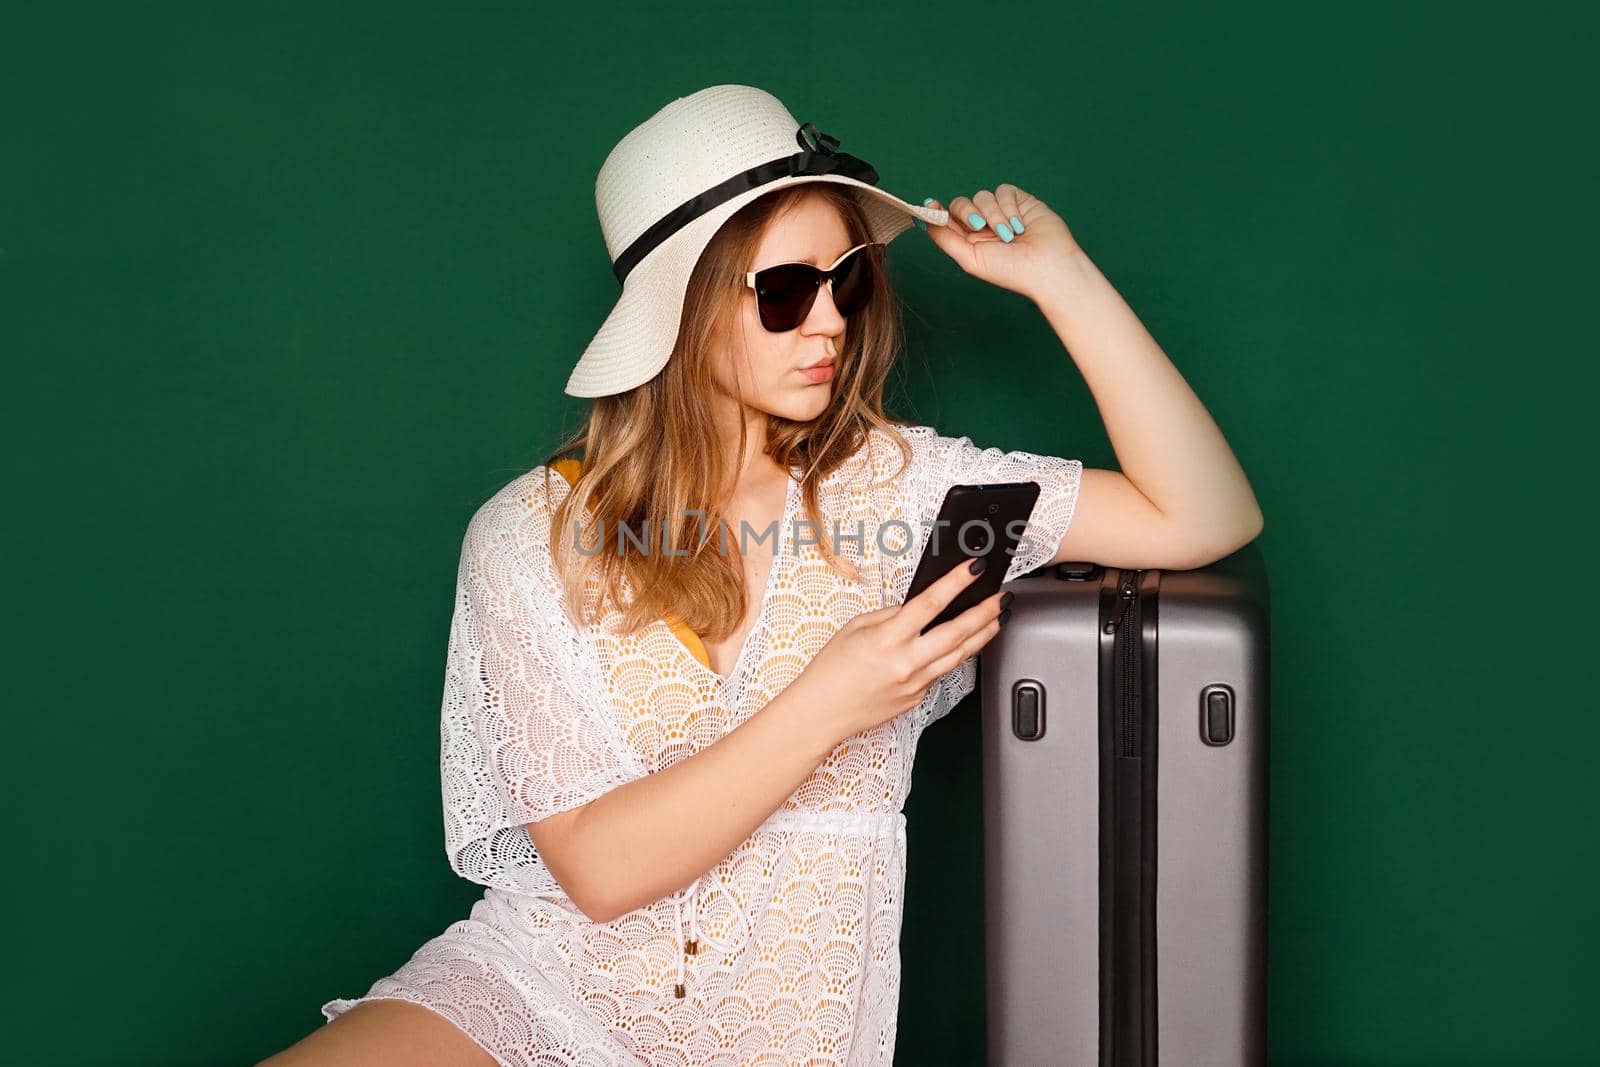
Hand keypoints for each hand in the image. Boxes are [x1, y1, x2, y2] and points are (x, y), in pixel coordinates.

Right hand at [790, 555, 1012, 740]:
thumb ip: (890, 615)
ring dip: (982, 634)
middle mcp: (906, 662)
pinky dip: (954, 656)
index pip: (931, 603)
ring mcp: (915, 683)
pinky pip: (941, 672)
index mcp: (887, 639)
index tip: (974, 568)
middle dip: (985, 612)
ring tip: (997, 618)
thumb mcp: (855, 628)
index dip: (956, 582)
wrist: (821, 712)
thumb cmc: (831, 670)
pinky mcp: (918, 698)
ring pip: (960, 656)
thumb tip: (919, 606)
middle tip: (1002, 597)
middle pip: (957, 633)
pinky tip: (962, 644)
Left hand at [919, 184, 1082, 300]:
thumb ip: (944, 238)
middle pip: (961, 203)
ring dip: (993, 215)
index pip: (946, 219)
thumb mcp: (969, 258)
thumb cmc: (1010, 270)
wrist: (1047, 266)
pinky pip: (1003, 191)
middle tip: (979, 226)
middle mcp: (982, 225)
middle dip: (967, 212)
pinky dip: (1008, 208)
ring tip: (1008, 235)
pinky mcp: (1019, 201)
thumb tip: (921, 220)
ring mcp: (1000, 212)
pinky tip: (1019, 225)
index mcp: (968, 241)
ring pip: (982, 196)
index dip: (936, 210)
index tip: (929, 204)